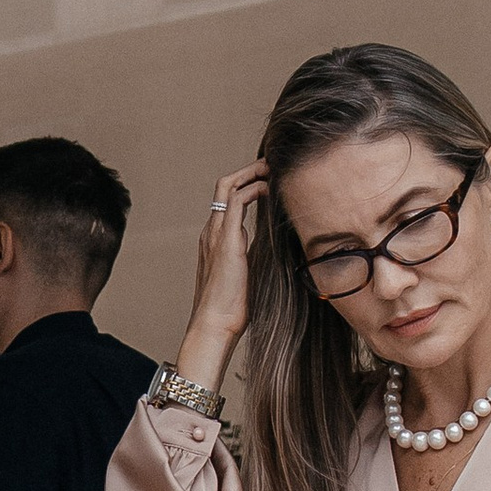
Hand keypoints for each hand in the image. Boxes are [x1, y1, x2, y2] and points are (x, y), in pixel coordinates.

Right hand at [178, 162, 268, 389]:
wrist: (214, 325)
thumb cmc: (231, 309)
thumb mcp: (248, 276)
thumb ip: (256, 259)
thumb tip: (279, 251)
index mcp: (216, 240)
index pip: (228, 201)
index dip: (247, 185)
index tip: (269, 180)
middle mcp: (212, 231)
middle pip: (225, 186)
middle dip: (249, 171)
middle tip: (272, 165)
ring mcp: (216, 233)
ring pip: (228, 186)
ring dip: (251, 173)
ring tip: (272, 169)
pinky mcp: (226, 239)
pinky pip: (237, 201)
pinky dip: (253, 188)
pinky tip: (270, 188)